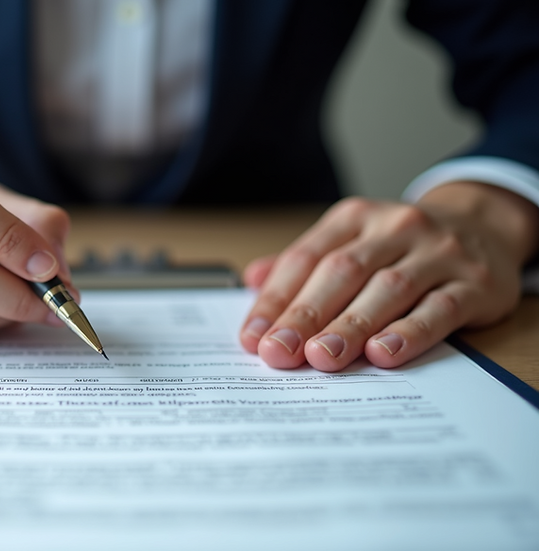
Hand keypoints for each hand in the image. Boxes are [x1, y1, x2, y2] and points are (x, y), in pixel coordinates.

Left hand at [239, 182, 538, 371]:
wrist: (485, 224)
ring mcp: (437, 253)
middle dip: (305, 315)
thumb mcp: (351, 241)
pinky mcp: (474, 282)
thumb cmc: (402, 245)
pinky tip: (383, 353)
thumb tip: (251, 281)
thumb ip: (303, 265)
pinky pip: (440, 308)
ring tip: (321, 357)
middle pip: (341, 273)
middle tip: (279, 353)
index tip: (253, 337)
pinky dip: (409, 332)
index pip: (305, 259)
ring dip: (350, 326)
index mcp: (353, 218)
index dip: (276, 300)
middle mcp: (394, 228)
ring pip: (387, 289)